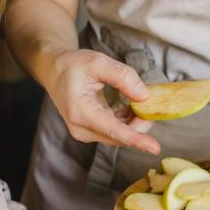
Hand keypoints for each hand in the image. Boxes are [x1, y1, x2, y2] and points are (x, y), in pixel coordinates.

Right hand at [45, 49, 160, 154]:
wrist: (55, 73)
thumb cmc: (73, 66)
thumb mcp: (98, 62)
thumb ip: (123, 76)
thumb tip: (144, 96)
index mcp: (80, 112)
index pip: (113, 130)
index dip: (136, 139)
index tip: (154, 148)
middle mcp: (82, 129)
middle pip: (120, 135)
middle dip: (140, 124)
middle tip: (153, 103)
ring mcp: (86, 133)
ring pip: (119, 135)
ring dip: (135, 122)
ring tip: (142, 102)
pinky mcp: (91, 132)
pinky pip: (115, 132)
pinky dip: (128, 122)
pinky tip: (132, 107)